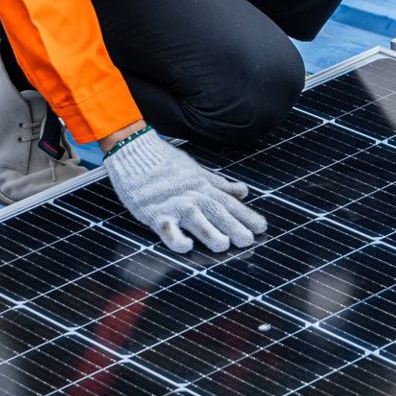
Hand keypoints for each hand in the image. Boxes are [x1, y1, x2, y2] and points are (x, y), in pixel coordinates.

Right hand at [104, 129, 264, 253]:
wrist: (133, 150)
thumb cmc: (163, 161)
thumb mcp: (196, 170)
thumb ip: (219, 183)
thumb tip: (243, 191)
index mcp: (201, 185)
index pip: (228, 202)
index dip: (246, 214)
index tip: (262, 227)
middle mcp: (190, 195)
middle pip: (216, 211)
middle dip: (234, 226)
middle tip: (248, 241)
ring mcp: (172, 204)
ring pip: (195, 219)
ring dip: (210, 232)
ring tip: (223, 246)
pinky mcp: (153, 212)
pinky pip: (167, 228)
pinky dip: (177, 237)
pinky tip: (187, 245)